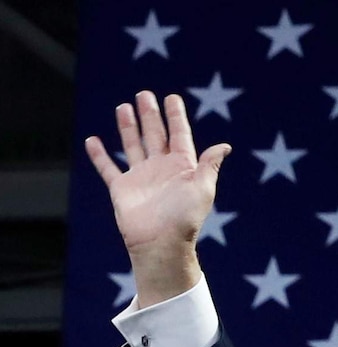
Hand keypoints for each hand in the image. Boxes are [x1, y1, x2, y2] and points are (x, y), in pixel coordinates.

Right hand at [85, 91, 231, 306]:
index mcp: (182, 166)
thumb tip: (225, 146)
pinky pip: (108, 168)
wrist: (161, 243)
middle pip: (155, 134)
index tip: (172, 97)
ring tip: (124, 107)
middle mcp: (161, 168)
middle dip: (150, 114)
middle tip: (144, 94)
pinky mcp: (122, 188)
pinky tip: (93, 140)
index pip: (179, 134)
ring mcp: (141, 177)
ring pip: (133, 145)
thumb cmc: (185, 217)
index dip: (176, 116)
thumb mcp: (203, 188)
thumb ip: (209, 165)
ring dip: (128, 127)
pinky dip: (100, 155)